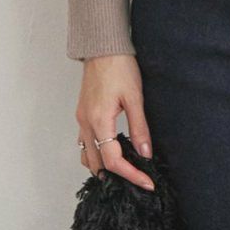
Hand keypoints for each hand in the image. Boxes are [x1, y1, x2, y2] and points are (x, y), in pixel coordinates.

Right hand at [75, 54, 156, 190]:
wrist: (102, 47)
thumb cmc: (119, 67)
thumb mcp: (135, 98)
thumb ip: (139, 128)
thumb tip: (145, 153)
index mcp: (99, 121)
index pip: (113, 161)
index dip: (131, 175)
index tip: (147, 182)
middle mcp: (86, 124)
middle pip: (97, 163)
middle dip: (117, 176)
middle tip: (138, 179)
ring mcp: (81, 119)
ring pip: (87, 155)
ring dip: (103, 166)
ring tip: (126, 169)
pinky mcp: (83, 114)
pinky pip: (85, 143)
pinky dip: (97, 153)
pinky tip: (112, 151)